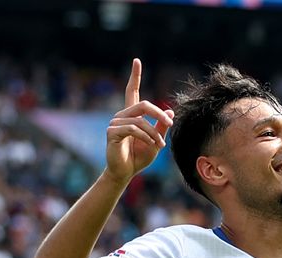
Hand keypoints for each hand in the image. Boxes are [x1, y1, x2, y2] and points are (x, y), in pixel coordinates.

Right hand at [105, 59, 172, 183]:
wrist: (125, 173)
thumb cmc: (139, 157)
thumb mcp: (156, 141)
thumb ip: (161, 126)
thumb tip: (169, 110)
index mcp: (131, 115)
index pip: (132, 91)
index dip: (134, 76)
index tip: (136, 60)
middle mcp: (121, 116)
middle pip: (143, 105)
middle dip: (159, 114)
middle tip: (170, 124)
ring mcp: (114, 123)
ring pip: (140, 121)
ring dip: (154, 133)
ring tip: (160, 145)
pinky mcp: (111, 133)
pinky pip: (133, 129)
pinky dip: (146, 137)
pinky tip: (151, 145)